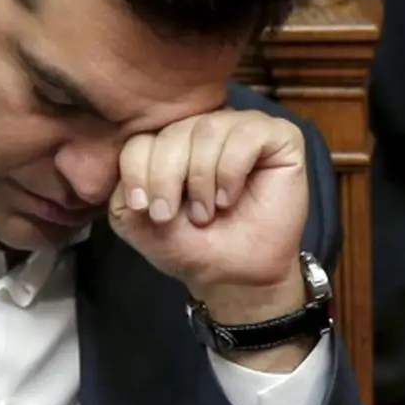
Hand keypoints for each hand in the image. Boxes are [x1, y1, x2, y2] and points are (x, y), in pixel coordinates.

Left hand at [108, 110, 307, 305]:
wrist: (236, 275)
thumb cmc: (193, 245)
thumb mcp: (139, 222)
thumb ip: (124, 188)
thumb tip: (133, 160)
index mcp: (172, 141)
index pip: (143, 138)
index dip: (140, 174)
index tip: (147, 211)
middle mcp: (206, 128)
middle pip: (173, 132)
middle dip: (168, 179)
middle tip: (178, 216)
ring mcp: (243, 128)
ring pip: (209, 129)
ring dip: (202, 178)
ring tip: (207, 211)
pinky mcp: (280, 137)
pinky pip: (247, 134)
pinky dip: (231, 170)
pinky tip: (230, 196)